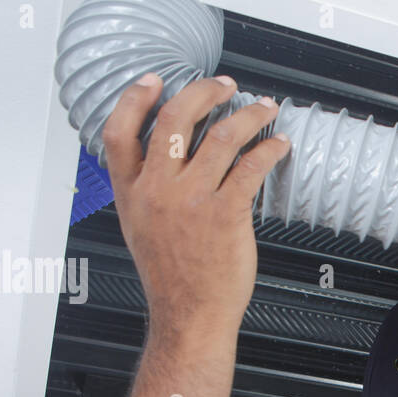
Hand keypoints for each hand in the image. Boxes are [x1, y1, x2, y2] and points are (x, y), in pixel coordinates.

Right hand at [101, 72, 290, 341]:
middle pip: (174, 119)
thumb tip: (162, 164)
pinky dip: (269, 148)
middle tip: (224, 85)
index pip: (119, 131)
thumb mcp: (140, 230)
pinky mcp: (225, 213)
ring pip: (220, 135)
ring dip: (248, 114)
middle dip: (202, 92)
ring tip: (263, 108)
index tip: (154, 81)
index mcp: (132, 193)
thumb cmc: (172, 280)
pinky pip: (250, 166)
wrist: (189, 316)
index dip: (135, 98)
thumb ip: (145, 193)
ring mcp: (191, 200)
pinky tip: (278, 145)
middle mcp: (158, 190)